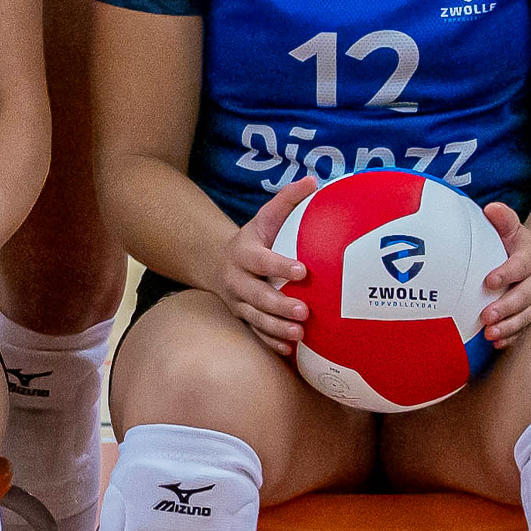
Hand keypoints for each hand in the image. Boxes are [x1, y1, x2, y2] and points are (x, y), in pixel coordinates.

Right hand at [222, 180, 312, 353]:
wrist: (215, 262)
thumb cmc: (253, 239)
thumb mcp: (264, 217)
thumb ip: (287, 200)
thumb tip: (315, 181)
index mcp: (243, 252)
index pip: (260, 260)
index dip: (279, 266)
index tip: (302, 271)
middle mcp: (236, 279)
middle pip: (256, 295)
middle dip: (279, 305)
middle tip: (304, 311)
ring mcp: (237, 302)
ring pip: (255, 318)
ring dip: (277, 328)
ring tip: (299, 334)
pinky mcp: (241, 317)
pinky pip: (255, 333)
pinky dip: (270, 342)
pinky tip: (288, 350)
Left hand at [467, 199, 530, 349]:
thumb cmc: (512, 244)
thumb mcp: (510, 228)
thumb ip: (503, 219)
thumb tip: (492, 208)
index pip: (521, 265)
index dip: (507, 274)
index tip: (489, 281)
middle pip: (526, 295)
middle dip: (507, 307)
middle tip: (486, 316)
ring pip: (526, 315)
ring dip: (509, 326)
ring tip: (490, 334)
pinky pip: (524, 328)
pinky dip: (511, 336)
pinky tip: (497, 342)